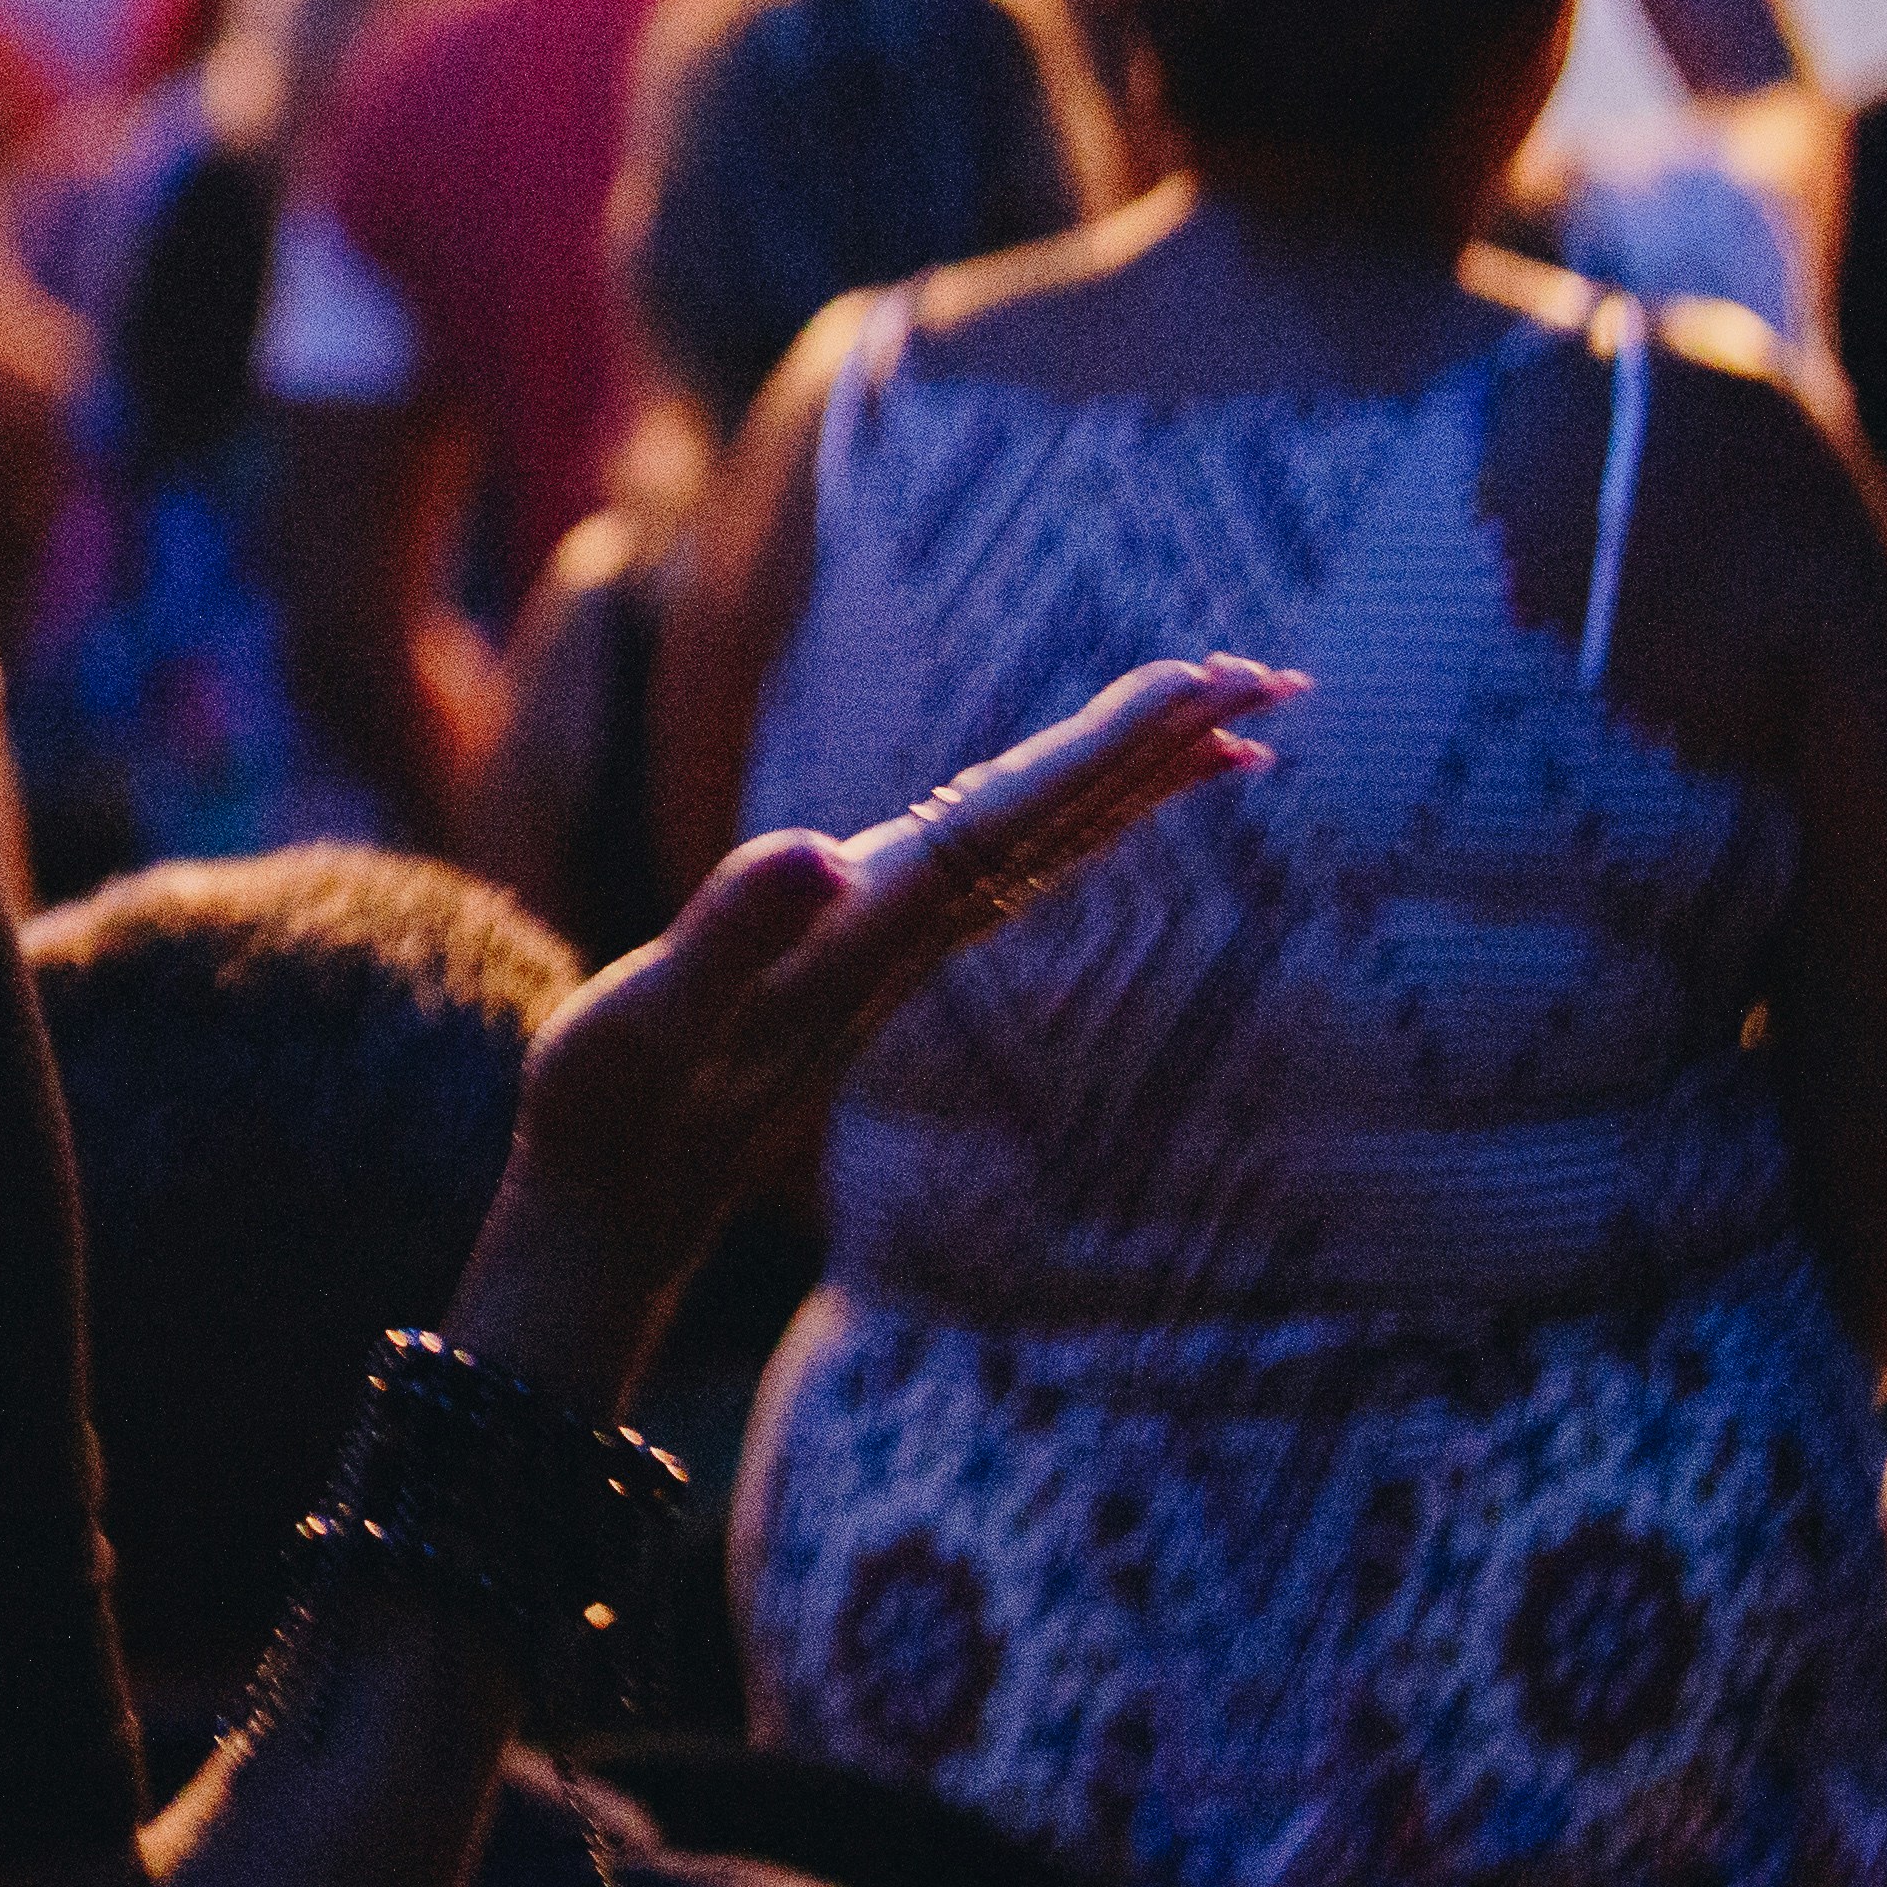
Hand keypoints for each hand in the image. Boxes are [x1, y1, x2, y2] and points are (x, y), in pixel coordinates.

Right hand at [465, 655, 1293, 1386]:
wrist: (613, 1213)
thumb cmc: (615, 1113)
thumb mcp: (652, 1017)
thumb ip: (732, 934)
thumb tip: (818, 853)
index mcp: (868, 930)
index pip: (1013, 818)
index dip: (1105, 748)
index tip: (1200, 683)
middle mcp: (903, 938)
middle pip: (1059, 825)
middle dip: (1161, 748)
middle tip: (1273, 673)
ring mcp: (891, 953)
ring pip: (1041, 848)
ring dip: (1131, 781)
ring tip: (1228, 727)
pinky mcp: (863, 962)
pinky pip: (994, 873)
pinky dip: (1057, 822)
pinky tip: (1082, 805)